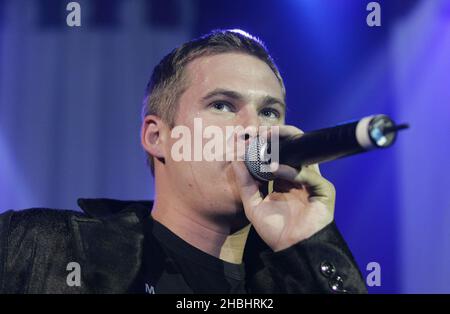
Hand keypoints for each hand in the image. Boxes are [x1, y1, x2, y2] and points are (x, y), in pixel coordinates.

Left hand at [231, 125, 335, 251]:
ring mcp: (312, 182)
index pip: (277, 155)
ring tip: (266, 140)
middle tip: (260, 131)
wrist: (291, 249)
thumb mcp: (253, 205)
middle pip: (292, 150)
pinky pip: (308, 174)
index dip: (265, 145)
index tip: (249, 135)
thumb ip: (245, 183)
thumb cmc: (275, 230)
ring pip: (303, 155)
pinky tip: (275, 169)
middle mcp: (299, 178)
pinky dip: (291, 170)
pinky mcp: (323, 190)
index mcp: (284, 180)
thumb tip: (236, 160)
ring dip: (285, 146)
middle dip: (277, 137)